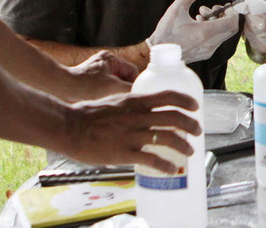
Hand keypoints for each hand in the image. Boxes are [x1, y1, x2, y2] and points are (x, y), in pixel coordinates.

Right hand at [61, 90, 201, 172]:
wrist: (68, 126)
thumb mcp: (115, 101)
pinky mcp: (124, 153)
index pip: (168, 96)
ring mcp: (132, 135)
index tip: (195, 106)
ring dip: (183, 145)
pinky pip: (152, 160)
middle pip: (174, 117)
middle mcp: (137, 116)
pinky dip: (166, 165)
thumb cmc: (88, 114)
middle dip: (191, 124)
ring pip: (168, 138)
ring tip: (189, 150)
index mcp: (135, 101)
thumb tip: (146, 110)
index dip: (186, 101)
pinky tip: (171, 169)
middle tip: (197, 130)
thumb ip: (132, 105)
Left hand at [62, 50, 139, 99]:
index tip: (137, 97)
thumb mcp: (113, 87)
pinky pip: (104, 91)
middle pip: (124, 79)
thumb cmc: (84, 86)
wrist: (57, 90)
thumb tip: (144, 95)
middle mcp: (103, 64)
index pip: (132, 71)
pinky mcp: (87, 85)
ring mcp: (94, 75)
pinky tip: (104, 107)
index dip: (136, 84)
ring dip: (115, 96)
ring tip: (114, 106)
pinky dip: (106, 98)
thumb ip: (131, 89)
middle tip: (126, 103)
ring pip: (114, 86)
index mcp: (110, 58)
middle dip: (125, 90)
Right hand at [147, 0, 239, 62]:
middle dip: (223, 15)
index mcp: (205, 33)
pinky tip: (198, 23)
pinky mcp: (204, 54)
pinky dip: (212, 30)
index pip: (232, 23)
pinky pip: (216, 40)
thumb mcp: (176, 9)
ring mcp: (208, 51)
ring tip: (201, 14)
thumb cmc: (166, 33)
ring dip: (216, 22)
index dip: (233, 13)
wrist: (158, 55)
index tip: (226, 5)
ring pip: (222, 34)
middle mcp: (210, 44)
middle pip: (230, 29)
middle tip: (212, 8)